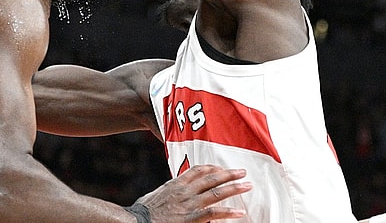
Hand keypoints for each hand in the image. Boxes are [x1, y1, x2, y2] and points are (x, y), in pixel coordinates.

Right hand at [136, 165, 250, 221]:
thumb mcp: (155, 195)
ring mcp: (188, 204)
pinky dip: (228, 212)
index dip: (211, 167)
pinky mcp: (191, 218)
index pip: (196, 170)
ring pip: (215, 192)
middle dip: (227, 174)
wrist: (137, 221)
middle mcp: (184, 191)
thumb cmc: (143, 212)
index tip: (220, 167)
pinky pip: (213, 213)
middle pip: (210, 178)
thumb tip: (171, 190)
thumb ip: (167, 191)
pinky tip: (239, 212)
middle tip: (242, 171)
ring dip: (233, 187)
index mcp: (175, 184)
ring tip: (247, 185)